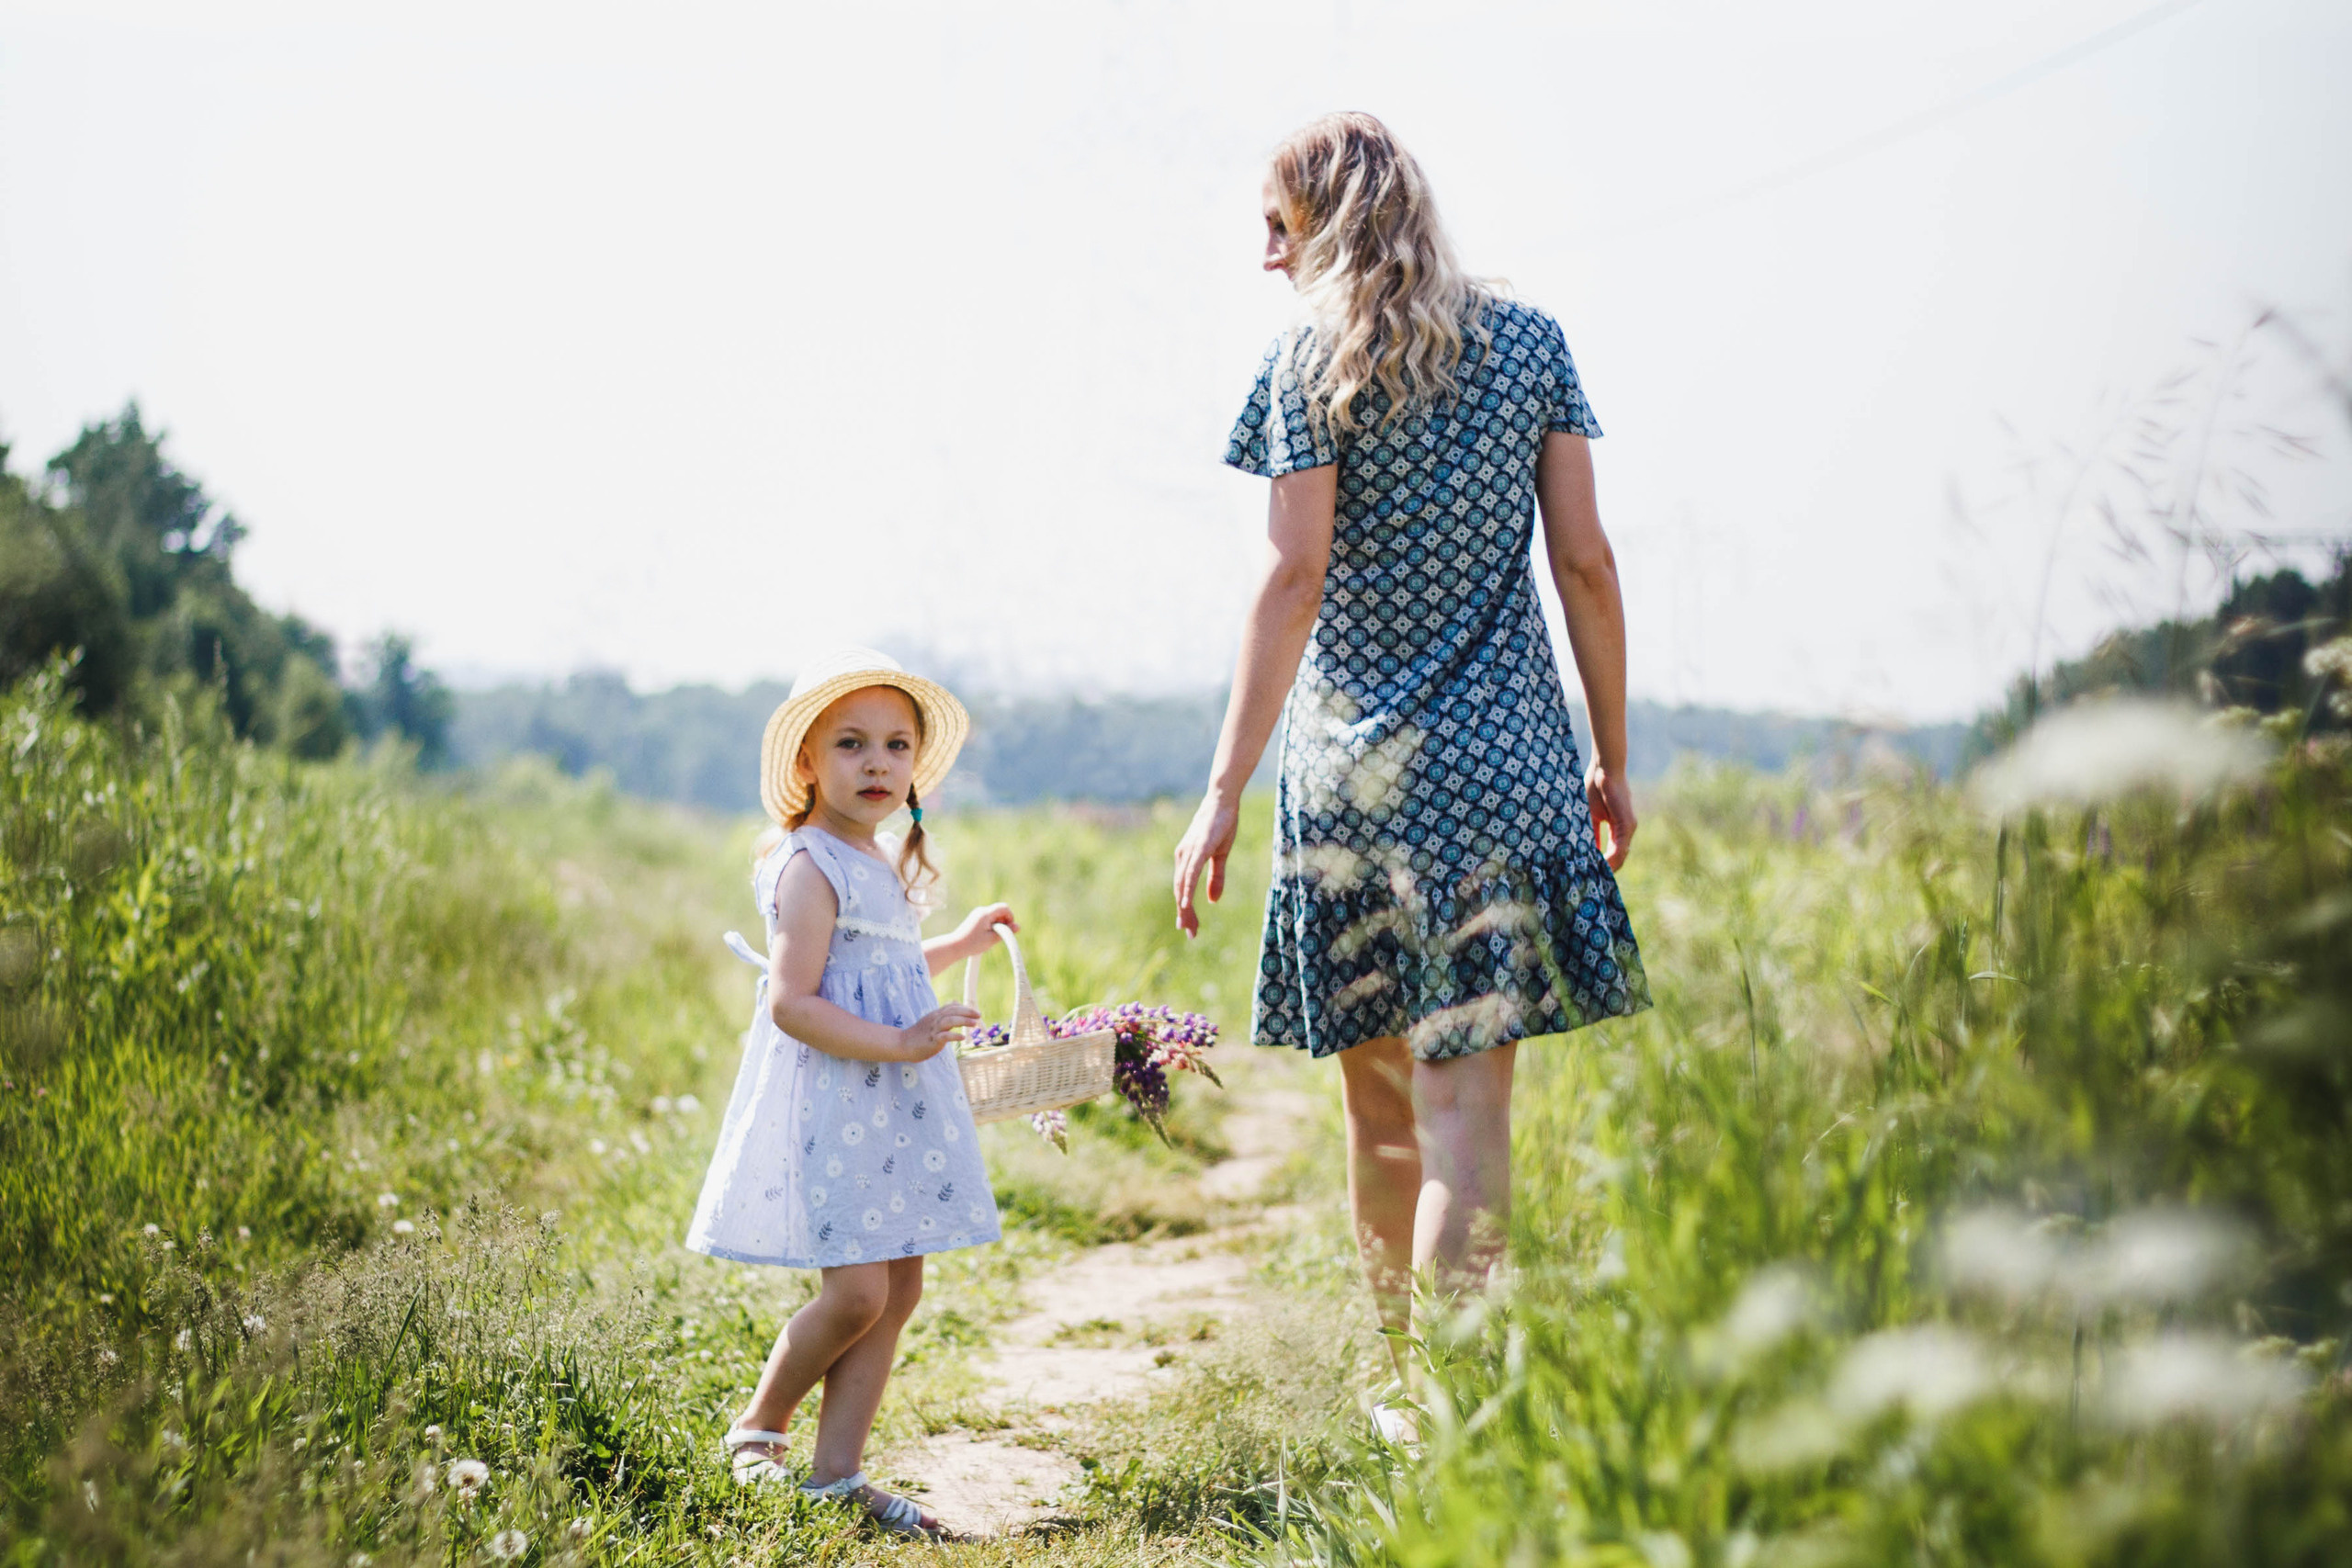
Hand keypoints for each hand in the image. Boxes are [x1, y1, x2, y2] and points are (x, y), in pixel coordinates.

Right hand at [897, 1003, 979, 1061]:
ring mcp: (933, 1030)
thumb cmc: (919, 1034)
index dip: (964, 1008)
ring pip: (949, 1021)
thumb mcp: (932, 1020)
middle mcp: (935, 1020)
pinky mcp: (931, 1041)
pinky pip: (944, 1036)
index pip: (951, 1007)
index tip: (975, 1012)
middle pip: (952, 1012)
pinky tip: (962, 1037)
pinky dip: (953, 1035)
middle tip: (979, 1015)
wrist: (903, 1044)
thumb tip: (956, 1002)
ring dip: (963, 1021)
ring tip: (974, 1023)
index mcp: (935, 1015)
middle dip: (967, 1012)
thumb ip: (944, 1012)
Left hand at [949, 903, 1016, 962]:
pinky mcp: (975, 918)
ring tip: (992, 937)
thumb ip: (1006, 932)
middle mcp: (981, 910)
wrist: (955, 946)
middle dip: (1004, 922)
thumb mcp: (992, 939)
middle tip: (1000, 935)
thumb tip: (1018, 927)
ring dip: (998, 924)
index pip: (1004, 908)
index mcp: (986, 913)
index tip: (1009, 929)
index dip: (1010, 917)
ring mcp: (977, 914)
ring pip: (994, 915)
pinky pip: (988, 918)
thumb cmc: (973, 943)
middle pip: (1000, 911)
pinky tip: (986, 936)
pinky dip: (992, 925)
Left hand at [1173, 792, 1239, 938]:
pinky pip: (1190, 872)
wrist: (1223, 801)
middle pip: (1180, 891)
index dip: (1186, 909)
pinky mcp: (1198, 847)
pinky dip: (1187, 887)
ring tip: (1187, 924)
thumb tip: (1212, 900)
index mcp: (1186, 859)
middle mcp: (1182, 856)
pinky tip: (1185, 901)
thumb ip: (1215, 878)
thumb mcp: (1220, 856)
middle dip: (1184, 914)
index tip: (1190, 928)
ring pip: (1183, 885)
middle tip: (1190, 934)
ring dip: (1184, 906)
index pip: (1183, 889)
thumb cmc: (1221, 825)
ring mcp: (1189, 852)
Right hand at [1586, 761, 1635, 869]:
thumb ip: (1591, 833)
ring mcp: (1629, 828)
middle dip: (1605, 870)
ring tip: (1593, 878)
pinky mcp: (1628, 823)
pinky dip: (1611, 858)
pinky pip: (1620, 847)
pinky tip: (1600, 865)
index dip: (1602, 864)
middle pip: (1618, 859)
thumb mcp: (1590, 816)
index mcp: (1617, 829)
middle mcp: (1626, 830)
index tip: (1589, 874)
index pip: (1613, 853)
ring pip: (1621, 856)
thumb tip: (1583, 850)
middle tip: (1590, 882)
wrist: (1604, 770)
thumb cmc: (1595, 788)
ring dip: (1607, 868)